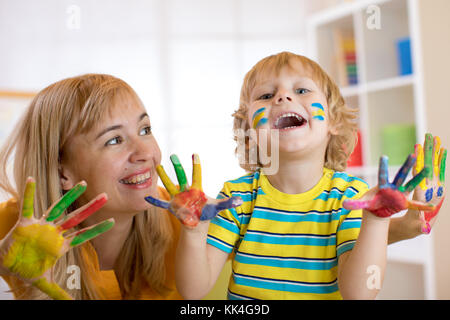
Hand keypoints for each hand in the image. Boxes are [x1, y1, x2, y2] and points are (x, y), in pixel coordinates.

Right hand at [0, 178, 113, 299]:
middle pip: (76, 217)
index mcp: (61, 244)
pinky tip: (32, 180)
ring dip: (70, 196)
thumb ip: (57, 291)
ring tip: (82, 183)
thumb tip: (69, 303)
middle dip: (91, 208)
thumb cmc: (26, 268)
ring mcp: (42, 225)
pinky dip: (30, 193)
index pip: (83, 235)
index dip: (97, 229)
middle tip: (106, 196)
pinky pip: (29, 206)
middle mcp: (55, 232)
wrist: (5, 265)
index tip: (112, 221)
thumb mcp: (43, 282)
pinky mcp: (26, 223)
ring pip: (58, 207)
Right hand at [145, 154, 242, 227]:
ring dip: (164, 177)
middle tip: (172, 155)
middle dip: (177, 166)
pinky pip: (162, 203)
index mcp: (197, 189)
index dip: (196, 165)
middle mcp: (186, 191)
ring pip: (170, 185)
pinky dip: (155, 201)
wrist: (197, 222)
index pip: (197, 175)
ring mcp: (178, 198)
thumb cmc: (207, 212)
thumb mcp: (218, 207)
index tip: (195, 154)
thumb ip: (228, 203)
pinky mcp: (172, 206)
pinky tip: (147, 197)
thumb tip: (240, 200)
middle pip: (181, 176)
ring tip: (158, 167)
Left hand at [343, 155, 435, 217]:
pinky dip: (422, 206)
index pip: (382, 174)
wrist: (377, 211)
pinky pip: (415, 204)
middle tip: (413, 154)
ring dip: (419, 178)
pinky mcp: (404, 202)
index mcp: (382, 185)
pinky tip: (431, 207)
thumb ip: (355, 204)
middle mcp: (393, 187)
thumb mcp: (363, 204)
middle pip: (400, 175)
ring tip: (428, 169)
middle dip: (407, 165)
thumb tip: (344, 205)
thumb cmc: (370, 203)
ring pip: (410, 184)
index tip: (384, 156)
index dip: (383, 166)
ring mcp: (400, 194)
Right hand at [411, 133, 446, 232]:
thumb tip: (426, 229)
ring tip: (434, 137)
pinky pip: (432, 168)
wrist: (417, 227)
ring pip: (433, 164)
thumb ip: (421, 227)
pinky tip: (434, 148)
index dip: (421, 167)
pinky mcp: (429, 184)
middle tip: (432, 137)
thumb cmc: (413, 227)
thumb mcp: (416, 228)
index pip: (424, 177)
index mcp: (427, 196)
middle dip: (431, 152)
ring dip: (433, 151)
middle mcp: (432, 189)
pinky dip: (433, 157)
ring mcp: (432, 185)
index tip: (419, 154)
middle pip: (431, 167)